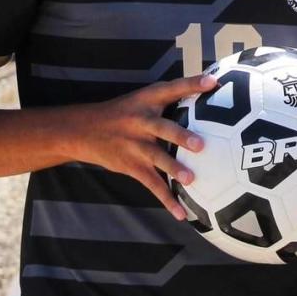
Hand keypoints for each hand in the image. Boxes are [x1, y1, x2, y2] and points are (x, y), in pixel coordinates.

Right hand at [64, 73, 217, 220]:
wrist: (84, 131)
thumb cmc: (123, 113)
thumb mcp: (141, 99)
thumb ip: (169, 98)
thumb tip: (208, 90)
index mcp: (147, 100)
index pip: (172, 88)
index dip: (192, 84)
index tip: (213, 82)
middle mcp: (141, 121)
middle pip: (162, 128)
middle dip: (180, 136)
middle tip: (200, 145)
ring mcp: (136, 145)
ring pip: (157, 158)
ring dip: (174, 169)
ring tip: (190, 179)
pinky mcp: (132, 166)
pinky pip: (152, 184)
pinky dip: (168, 199)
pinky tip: (182, 213)